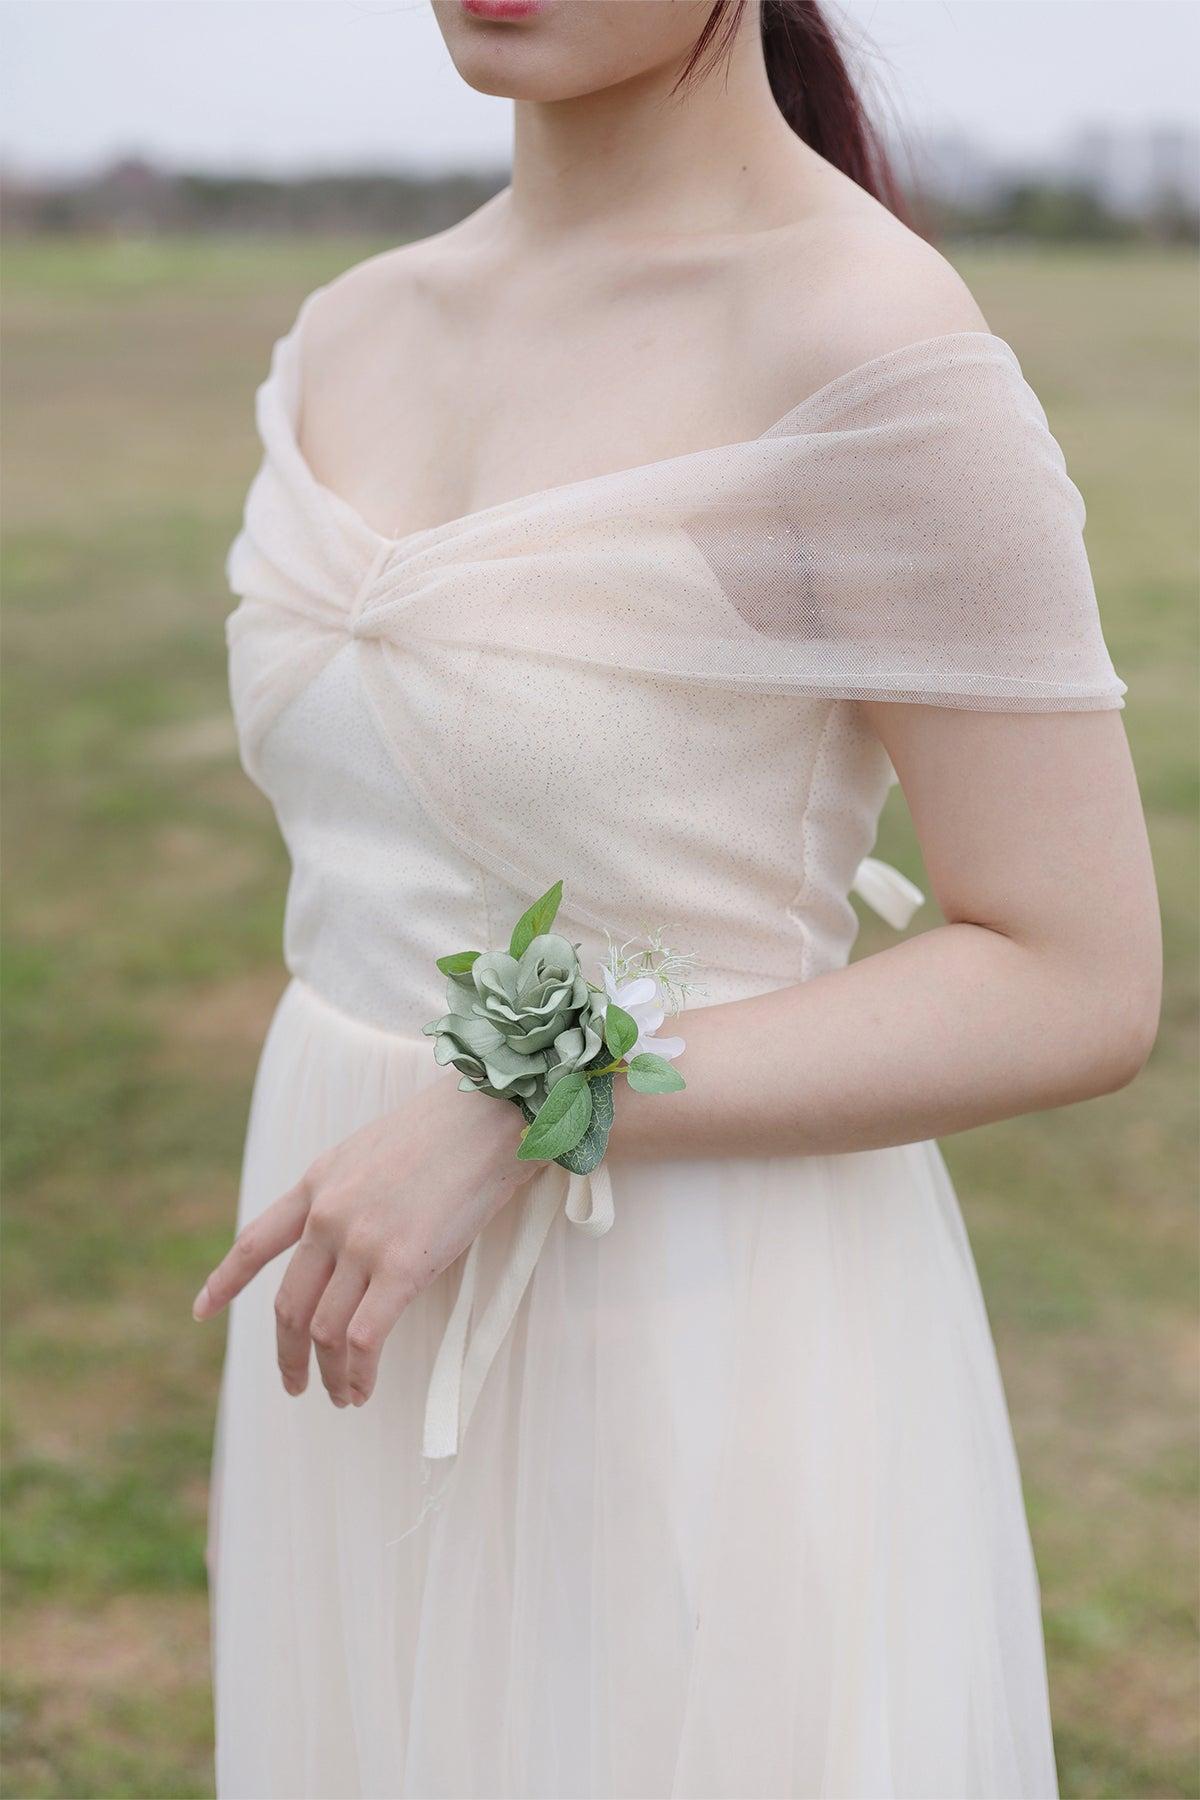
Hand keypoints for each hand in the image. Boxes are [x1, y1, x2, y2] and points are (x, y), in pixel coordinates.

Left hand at [192, 1075, 532, 1406]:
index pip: (256, 1241)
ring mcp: (362, 1242)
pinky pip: (365, 1338)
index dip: (225, 1281)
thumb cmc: (448, 1129)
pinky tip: (363, 1390)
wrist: (490, 1115)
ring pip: (324, 1330)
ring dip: (329, 1374)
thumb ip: (347, 1193)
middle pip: (289, 1304)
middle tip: (295, 1385)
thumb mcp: (372, 1150)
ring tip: (342, 1397)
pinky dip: (359, 1374)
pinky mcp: (403, 1265)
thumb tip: (346, 1241)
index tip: (201, 1310)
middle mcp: (328, 1216)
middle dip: (288, 1354)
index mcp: (317, 1183)